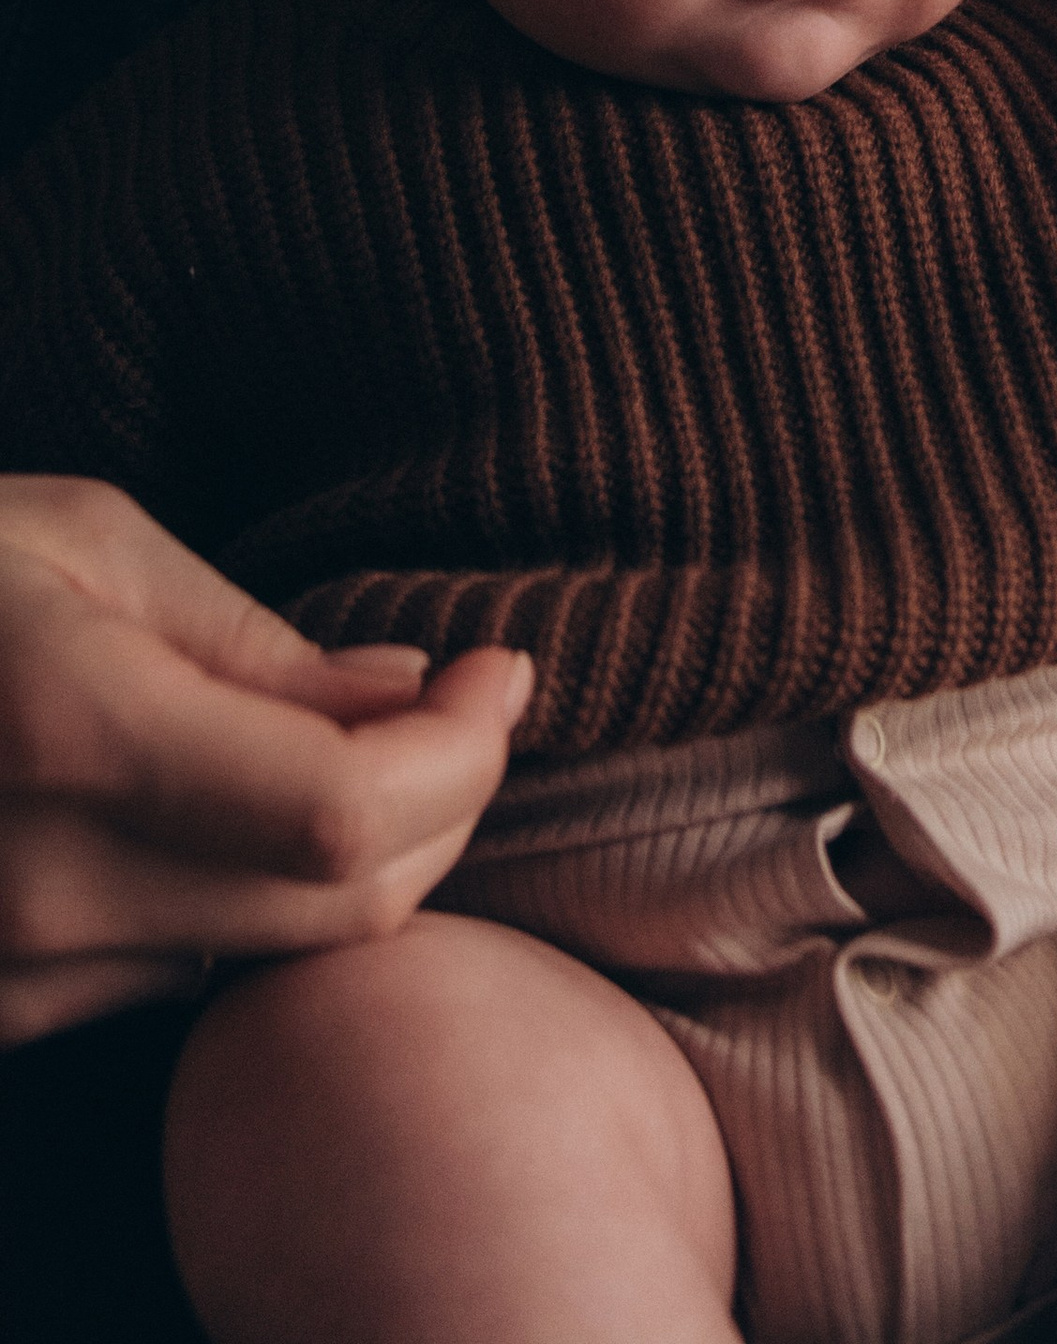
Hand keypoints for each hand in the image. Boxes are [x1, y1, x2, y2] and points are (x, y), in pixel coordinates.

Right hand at [0, 476, 532, 1047]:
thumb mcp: (84, 544)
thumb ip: (254, 640)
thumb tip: (407, 688)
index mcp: (68, 735)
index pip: (340, 812)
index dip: (464, 749)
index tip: (503, 667)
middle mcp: (40, 887)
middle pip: (343, 903)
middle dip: (449, 799)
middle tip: (467, 697)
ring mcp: (13, 975)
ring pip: (280, 944)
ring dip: (360, 850)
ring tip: (354, 734)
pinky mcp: (0, 1017)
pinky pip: (190, 966)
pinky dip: (258, 888)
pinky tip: (238, 800)